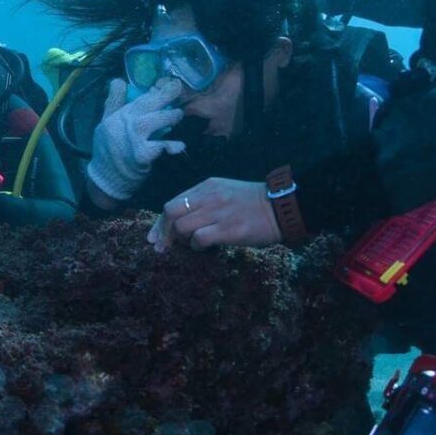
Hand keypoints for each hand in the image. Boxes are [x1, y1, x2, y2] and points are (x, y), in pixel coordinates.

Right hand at [86, 79, 185, 202]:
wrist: (106, 178)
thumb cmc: (107, 149)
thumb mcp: (105, 122)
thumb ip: (113, 101)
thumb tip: (118, 80)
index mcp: (120, 114)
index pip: (140, 96)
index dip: (159, 88)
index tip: (172, 82)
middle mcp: (128, 122)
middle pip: (150, 102)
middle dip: (167, 94)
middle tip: (179, 90)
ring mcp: (136, 138)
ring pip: (158, 120)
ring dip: (172, 116)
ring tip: (178, 115)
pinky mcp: (143, 154)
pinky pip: (162, 146)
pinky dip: (171, 145)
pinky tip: (179, 146)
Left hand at [147, 177, 280, 251]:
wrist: (281, 206)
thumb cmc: (252, 203)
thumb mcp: (223, 191)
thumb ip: (202, 201)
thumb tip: (178, 222)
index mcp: (206, 186)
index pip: (172, 202)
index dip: (160, 223)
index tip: (154, 237)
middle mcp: (208, 196)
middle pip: (171, 213)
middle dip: (164, 232)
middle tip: (166, 246)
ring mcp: (218, 212)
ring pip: (182, 227)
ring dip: (182, 240)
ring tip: (193, 244)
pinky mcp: (229, 229)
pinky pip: (199, 239)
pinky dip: (196, 246)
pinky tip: (205, 248)